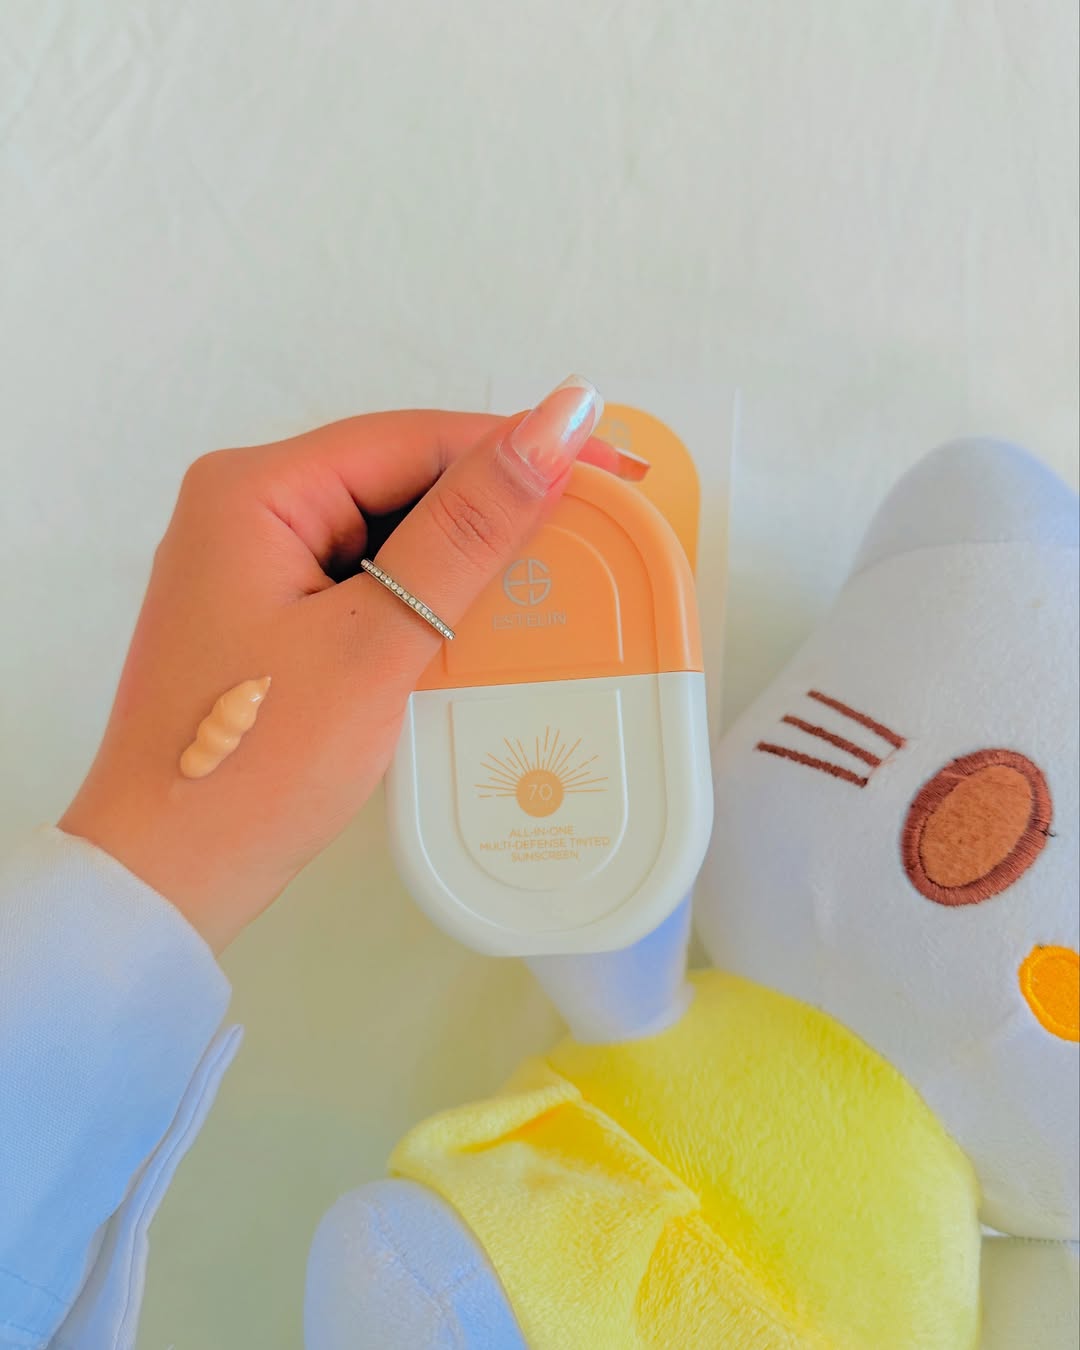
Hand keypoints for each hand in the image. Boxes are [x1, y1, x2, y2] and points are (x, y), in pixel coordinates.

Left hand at [60, 378, 620, 949]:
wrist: (168, 879)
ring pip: (388, 531)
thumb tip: (556, 423)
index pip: (413, 440)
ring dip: (467, 552)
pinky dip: (428, 595)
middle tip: (597, 524)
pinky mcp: (268, 616)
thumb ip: (468, 531)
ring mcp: (252, 566)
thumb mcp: (376, 642)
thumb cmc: (256, 765)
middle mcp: (245, 510)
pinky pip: (368, 580)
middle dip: (497, 501)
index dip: (521, 446)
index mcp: (253, 491)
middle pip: (398, 477)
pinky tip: (484, 617)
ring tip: (557, 569)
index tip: (614, 468)